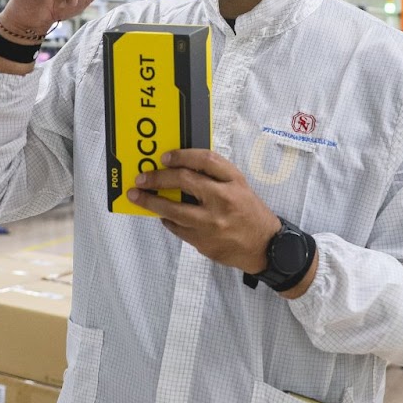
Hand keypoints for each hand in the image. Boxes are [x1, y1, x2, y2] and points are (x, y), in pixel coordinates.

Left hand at [128, 149, 280, 275]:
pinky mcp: (203, 241)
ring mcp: (212, 223)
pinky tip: (162, 214)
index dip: (182, 155)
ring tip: (138, 196)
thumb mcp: (240, 187)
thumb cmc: (250, 213)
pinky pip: (177, 228)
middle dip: (158, 178)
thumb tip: (181, 168)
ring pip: (173, 209)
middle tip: (142, 178)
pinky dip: (166, 220)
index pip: (205, 160)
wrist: (265, 246)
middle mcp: (223, 200)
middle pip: (184, 181)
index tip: (165, 157)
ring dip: (151, 201)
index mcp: (234, 182)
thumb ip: (215, 176)